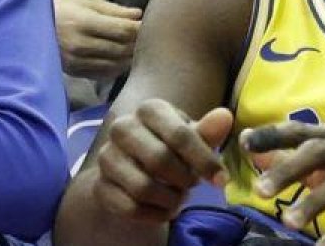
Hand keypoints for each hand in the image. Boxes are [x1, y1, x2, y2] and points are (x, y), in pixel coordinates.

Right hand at [53, 0, 140, 79]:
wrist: (30, 27)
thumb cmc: (61, 8)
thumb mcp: (86, 1)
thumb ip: (113, 10)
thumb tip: (138, 15)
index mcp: (84, 22)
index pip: (122, 30)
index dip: (139, 29)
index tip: (147, 25)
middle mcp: (81, 44)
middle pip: (121, 48)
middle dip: (137, 43)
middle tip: (146, 38)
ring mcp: (77, 61)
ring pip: (115, 64)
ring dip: (129, 57)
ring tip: (136, 49)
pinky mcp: (75, 72)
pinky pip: (104, 73)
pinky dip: (117, 67)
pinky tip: (121, 59)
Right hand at [93, 101, 231, 222]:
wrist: (130, 166)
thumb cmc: (168, 146)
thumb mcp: (190, 138)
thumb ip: (207, 132)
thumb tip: (225, 116)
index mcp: (149, 109)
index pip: (180, 135)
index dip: (204, 161)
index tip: (221, 179)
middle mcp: (122, 127)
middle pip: (159, 160)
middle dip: (184, 180)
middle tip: (191, 185)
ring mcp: (107, 156)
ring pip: (143, 187)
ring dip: (170, 200)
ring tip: (177, 197)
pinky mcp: (99, 185)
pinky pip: (131, 208)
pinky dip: (155, 215)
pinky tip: (163, 209)